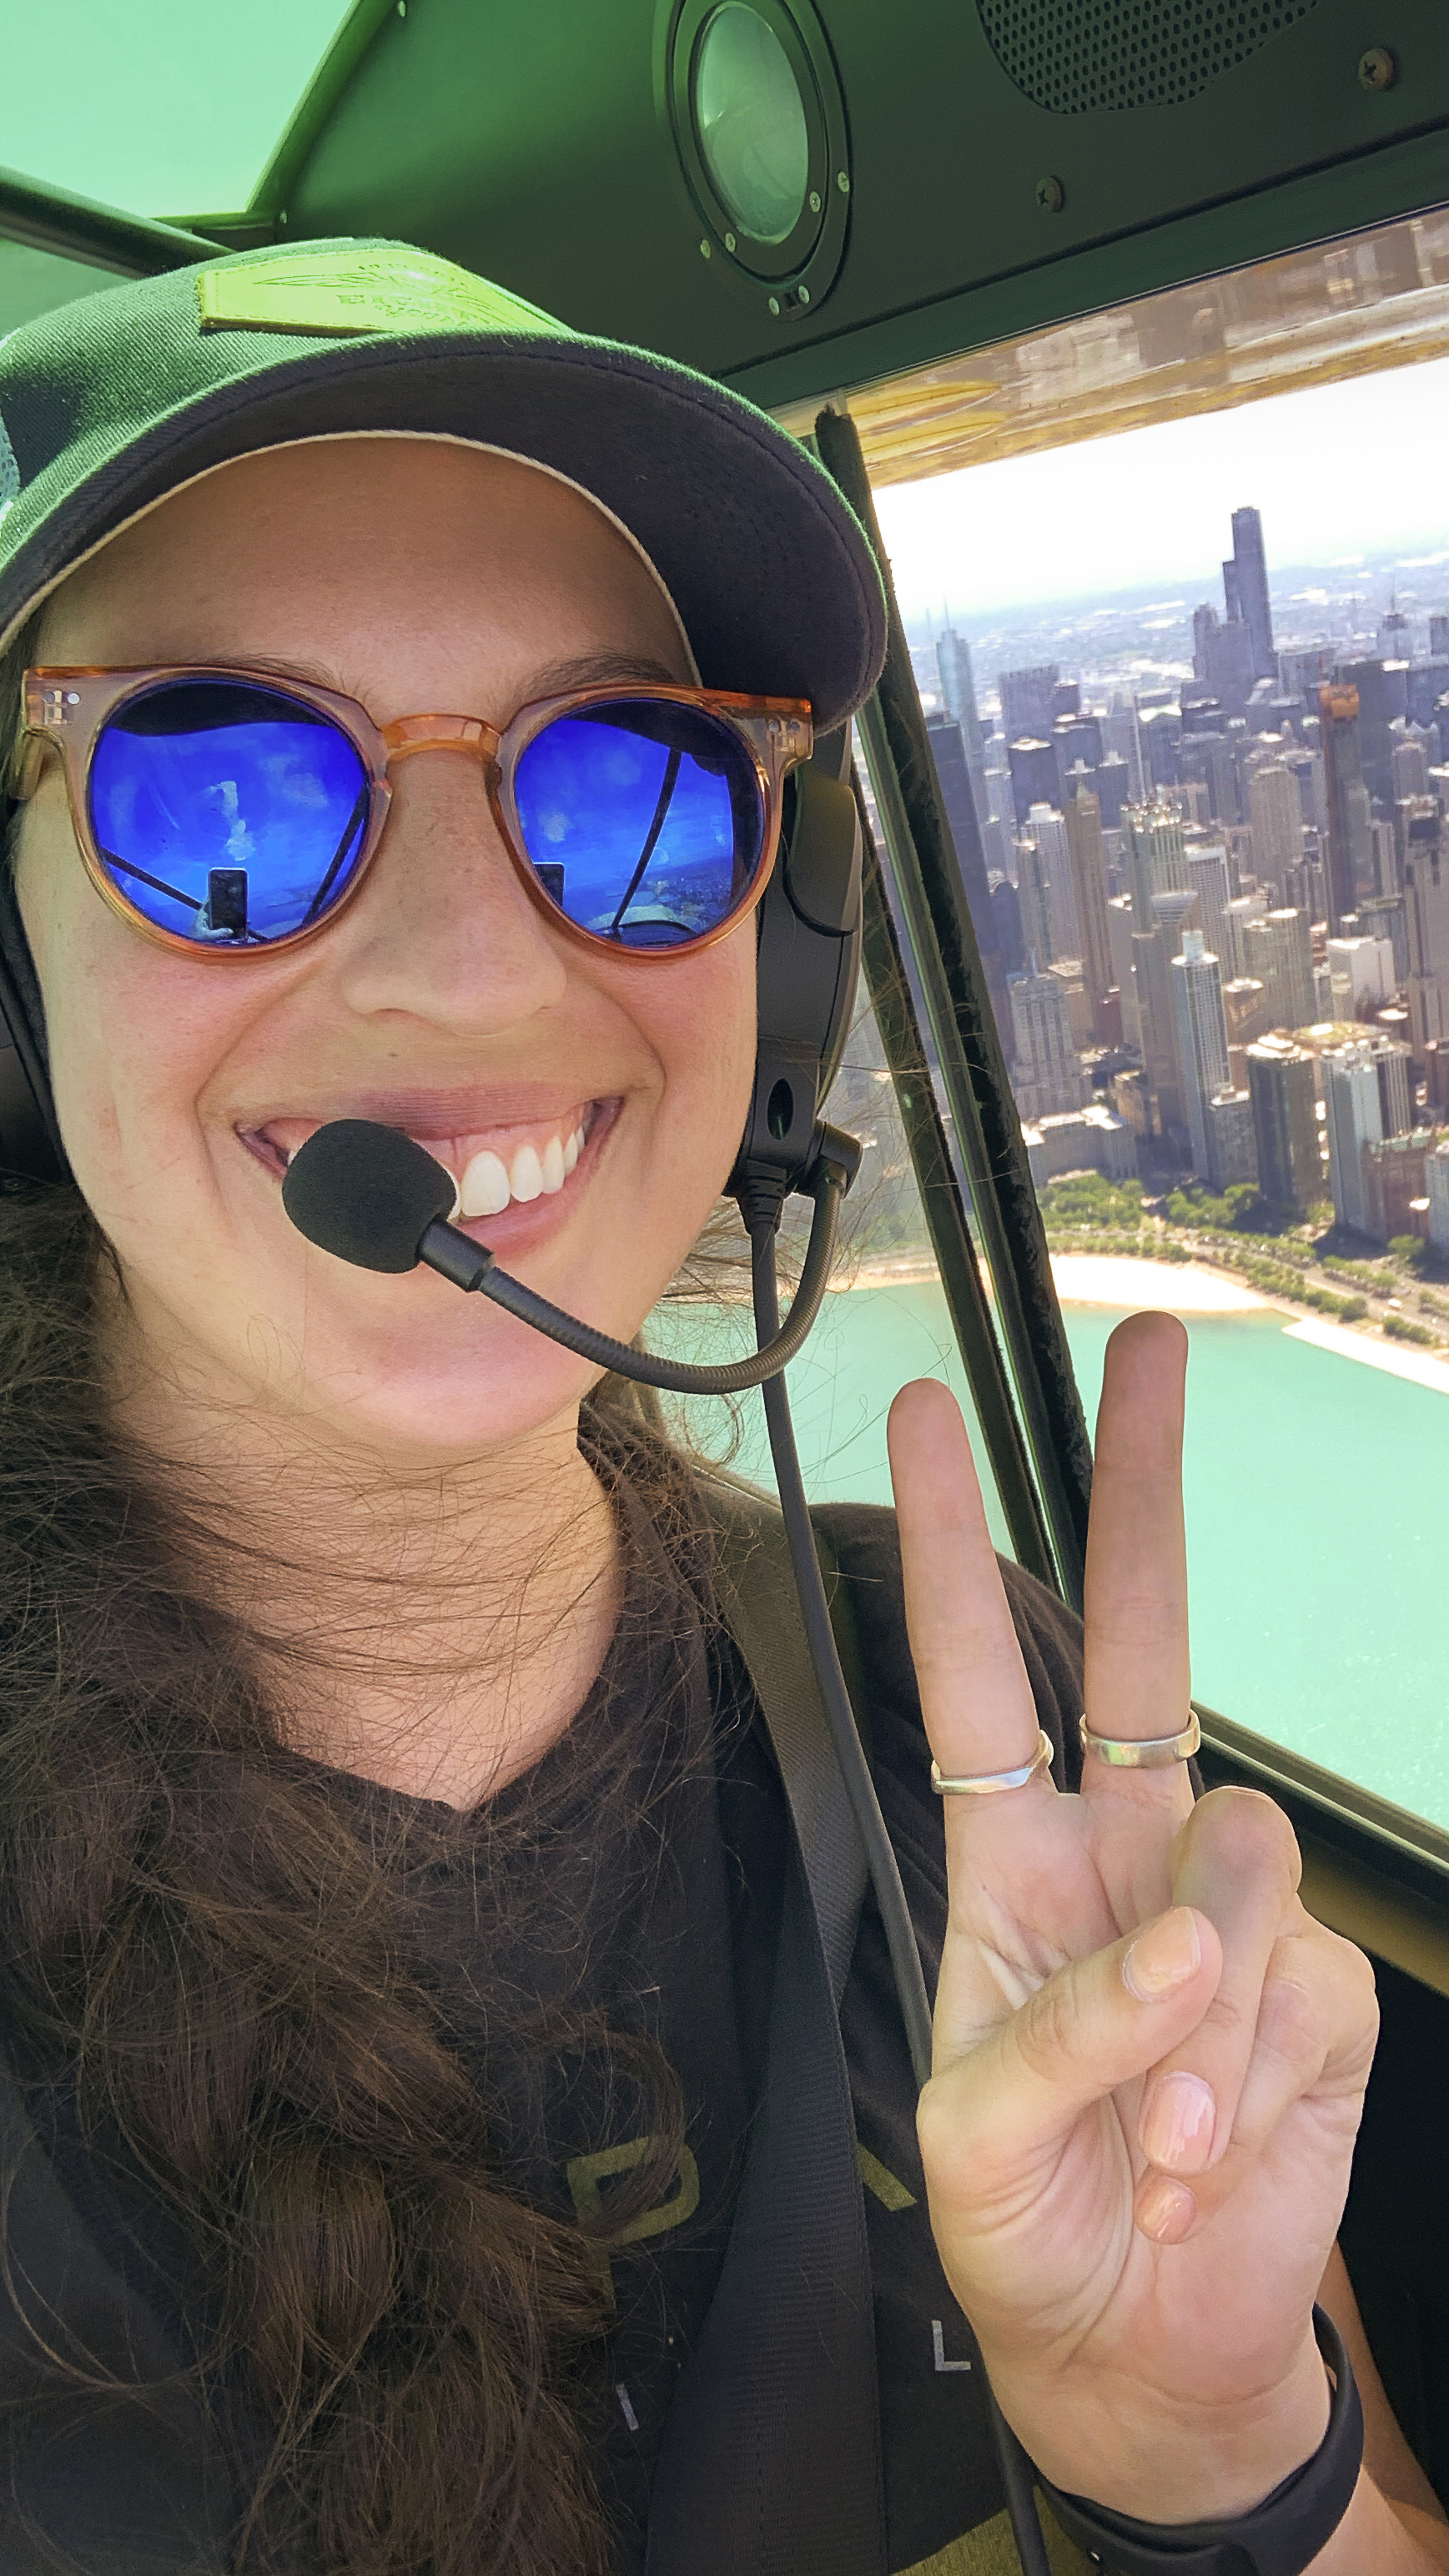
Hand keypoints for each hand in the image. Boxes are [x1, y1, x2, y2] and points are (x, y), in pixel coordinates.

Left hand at [888, 1312, 1378, 2525]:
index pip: (981, 1675)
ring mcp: (1225, 1918)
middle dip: (1141, 1493)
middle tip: (1148, 1348)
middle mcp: (1121, 1857)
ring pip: (1239, 1850)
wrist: (1144, 2358)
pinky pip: (1296, 1989)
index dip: (950, 1549)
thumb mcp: (981, 2140)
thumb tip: (1181, 1939)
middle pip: (1149, 1644)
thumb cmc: (1028, 2229)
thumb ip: (1067, 2030)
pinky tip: (1207, 2169)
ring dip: (1195, 2017)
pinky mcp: (1315, 1994)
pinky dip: (1245, 2088)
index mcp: (1012, 1863)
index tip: (923, 1416)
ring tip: (1153, 2152)